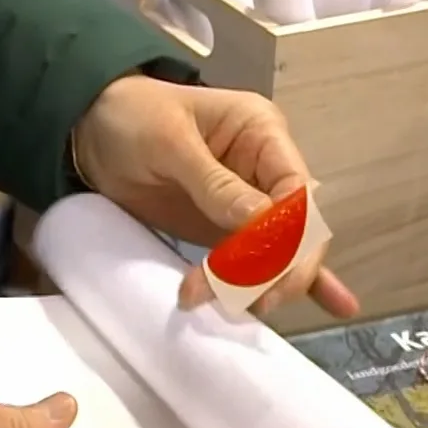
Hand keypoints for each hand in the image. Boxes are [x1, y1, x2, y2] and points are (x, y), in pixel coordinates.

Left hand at [71, 74, 359, 318]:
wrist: (91, 130)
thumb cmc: (131, 118)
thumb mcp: (170, 143)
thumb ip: (215, 184)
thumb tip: (261, 224)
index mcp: (262, 133)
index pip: (296, 190)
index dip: (287, 233)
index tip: (258, 265)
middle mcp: (267, 169)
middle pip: (300, 227)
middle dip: (280, 269)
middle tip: (250, 300)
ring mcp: (251, 203)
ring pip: (284, 251)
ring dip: (267, 284)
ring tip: (238, 309)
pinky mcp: (230, 231)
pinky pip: (268, 259)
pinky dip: (292, 282)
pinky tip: (336, 306)